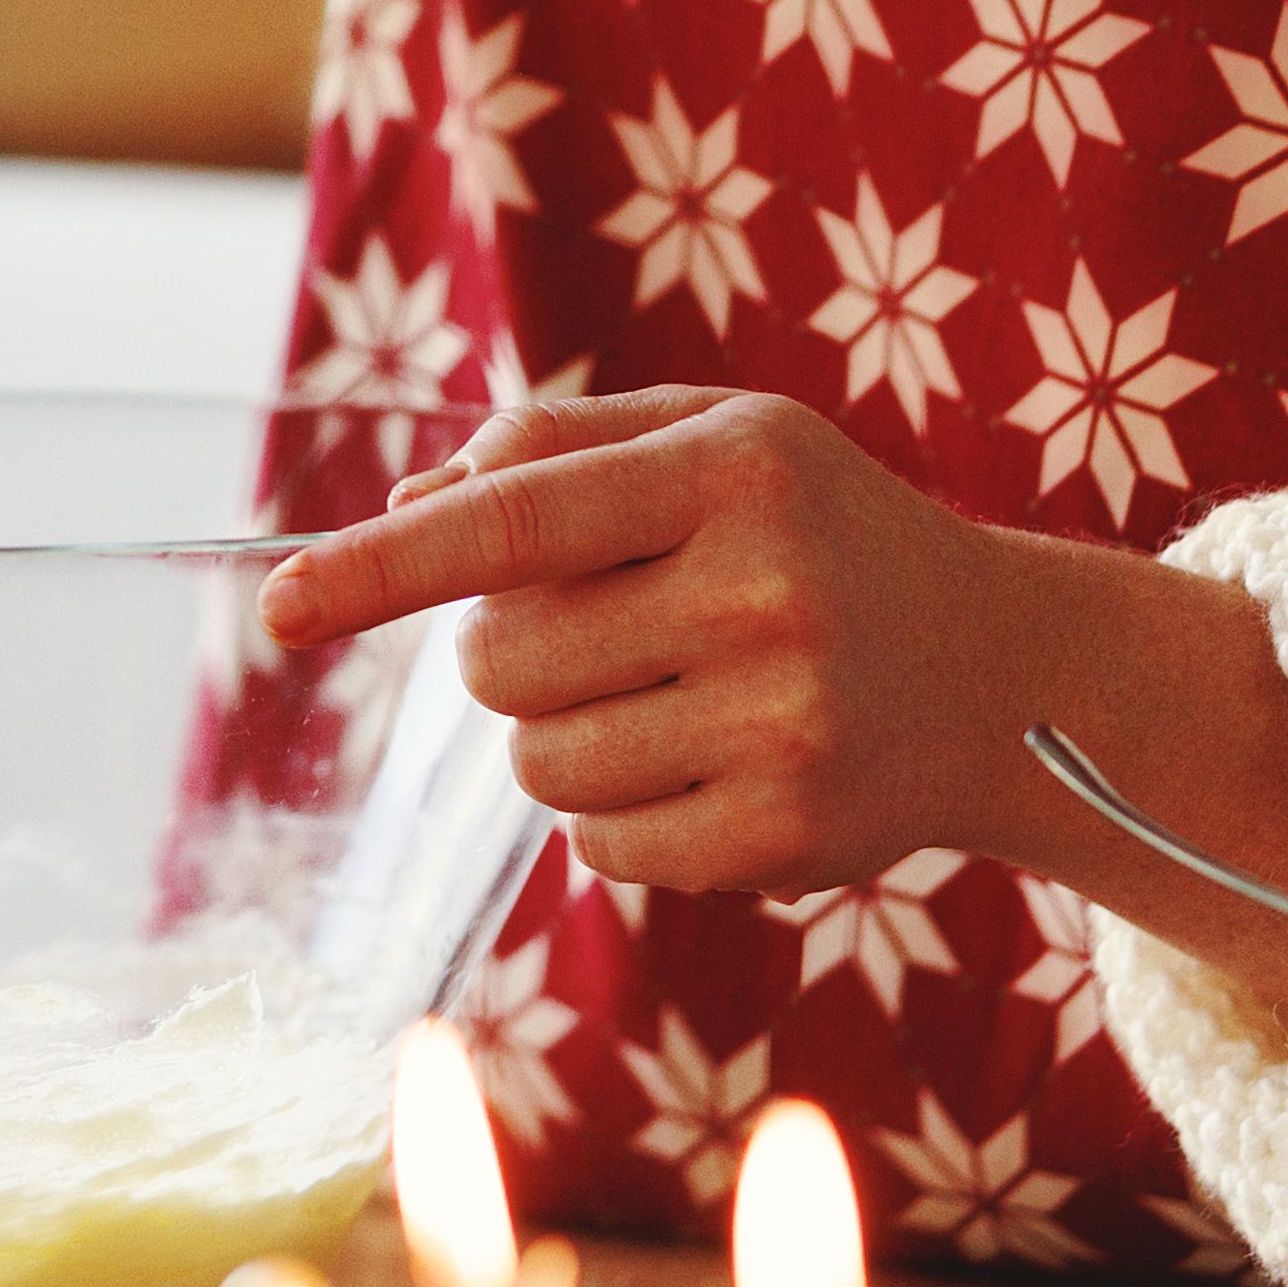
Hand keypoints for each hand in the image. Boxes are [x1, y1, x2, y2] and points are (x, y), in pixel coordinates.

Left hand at [254, 384, 1287, 1011]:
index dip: (382, 566)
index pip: (514, 522)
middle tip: (618, 623)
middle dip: (514, 647)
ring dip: (565, 732)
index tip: (278, 606)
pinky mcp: (783, 841)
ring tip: (674, 692)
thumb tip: (408, 507)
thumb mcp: (719, 440)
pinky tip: (709, 764)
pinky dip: (618, 813)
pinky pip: (599, 847)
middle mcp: (763, 595)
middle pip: (499, 659)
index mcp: (733, 472)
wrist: (1009, 674)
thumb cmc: (824, 534)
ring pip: (538, 760)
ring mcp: (781, 727)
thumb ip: (557, 446)